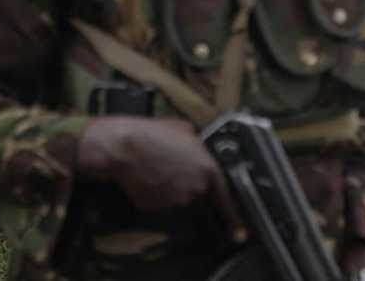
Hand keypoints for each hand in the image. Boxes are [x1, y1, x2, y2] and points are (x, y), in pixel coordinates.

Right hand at [76, 116, 246, 240]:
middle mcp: (195, 189)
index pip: (225, 198)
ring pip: (177, 197)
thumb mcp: (185, 130)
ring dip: (170, 186)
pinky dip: (155, 191)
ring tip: (156, 165)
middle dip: (187, 183)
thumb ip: (198, 144)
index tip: (239, 234)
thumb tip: (198, 145)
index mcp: (208, 170)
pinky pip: (159, 201)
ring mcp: (175, 200)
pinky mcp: (155, 207)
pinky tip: (146, 175)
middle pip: (197, 193)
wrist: (125, 147)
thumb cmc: (155, 134)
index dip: (233, 218)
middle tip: (170, 167)